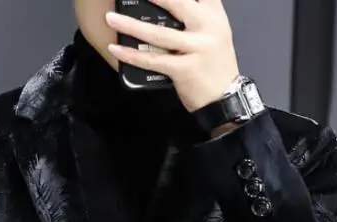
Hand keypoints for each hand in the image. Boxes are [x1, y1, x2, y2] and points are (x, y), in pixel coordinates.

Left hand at [106, 0, 239, 112]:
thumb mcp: (214, 33)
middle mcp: (208, 27)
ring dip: (131, 26)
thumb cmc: (214, 65)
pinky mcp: (185, 69)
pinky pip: (154, 60)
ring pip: (158, 33)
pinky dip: (133, 55)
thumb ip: (197, 15)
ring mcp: (197, 48)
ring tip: (110, 19)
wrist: (225, 98)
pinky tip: (117, 49)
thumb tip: (167, 4)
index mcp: (214, 15)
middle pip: (176, 2)